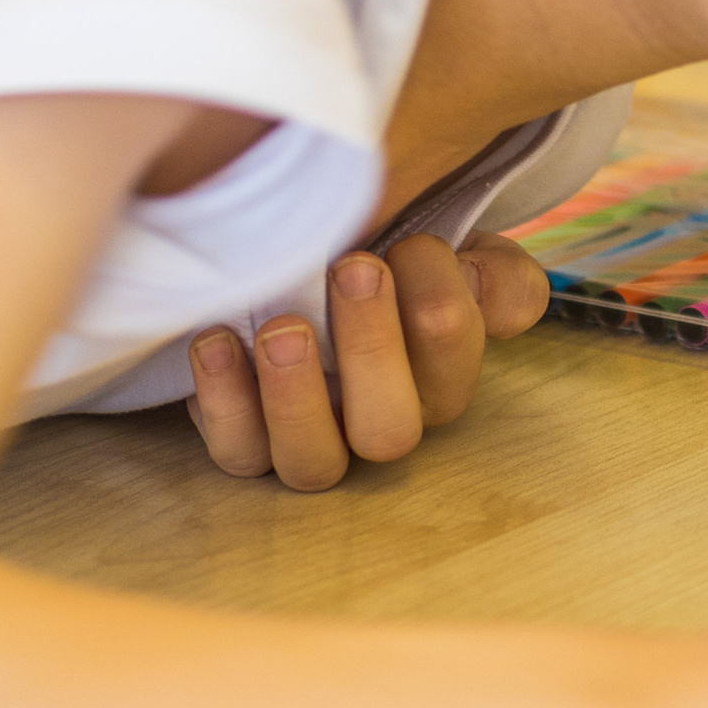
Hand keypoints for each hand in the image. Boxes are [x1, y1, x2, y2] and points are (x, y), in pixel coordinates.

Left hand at [186, 231, 549, 488]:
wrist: (296, 262)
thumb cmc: (383, 253)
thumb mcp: (446, 246)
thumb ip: (490, 269)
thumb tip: (481, 282)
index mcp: (439, 372)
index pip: (459, 362)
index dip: (444, 305)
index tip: (412, 244)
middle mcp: (381, 419)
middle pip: (391, 430)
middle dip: (374, 351)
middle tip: (352, 272)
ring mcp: (314, 439)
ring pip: (315, 463)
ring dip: (297, 398)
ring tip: (281, 329)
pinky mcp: (249, 441)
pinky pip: (238, 452)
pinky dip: (225, 402)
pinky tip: (217, 341)